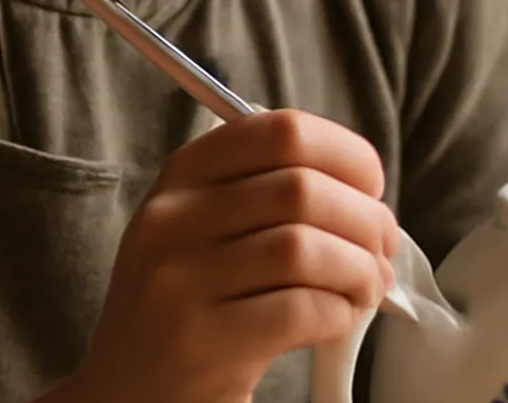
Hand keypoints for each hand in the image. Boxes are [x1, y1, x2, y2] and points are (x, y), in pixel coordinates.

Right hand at [62, 109, 398, 402]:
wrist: (125, 390)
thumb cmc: (188, 303)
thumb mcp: (202, 227)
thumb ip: (266, 191)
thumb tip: (365, 192)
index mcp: (182, 176)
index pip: (281, 132)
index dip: (346, 153)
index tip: (371, 185)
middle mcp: (172, 219)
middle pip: (301, 189)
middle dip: (365, 217)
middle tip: (382, 246)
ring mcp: (179, 282)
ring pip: (303, 248)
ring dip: (358, 268)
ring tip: (366, 286)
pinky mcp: (200, 343)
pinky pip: (299, 310)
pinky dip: (337, 312)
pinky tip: (336, 318)